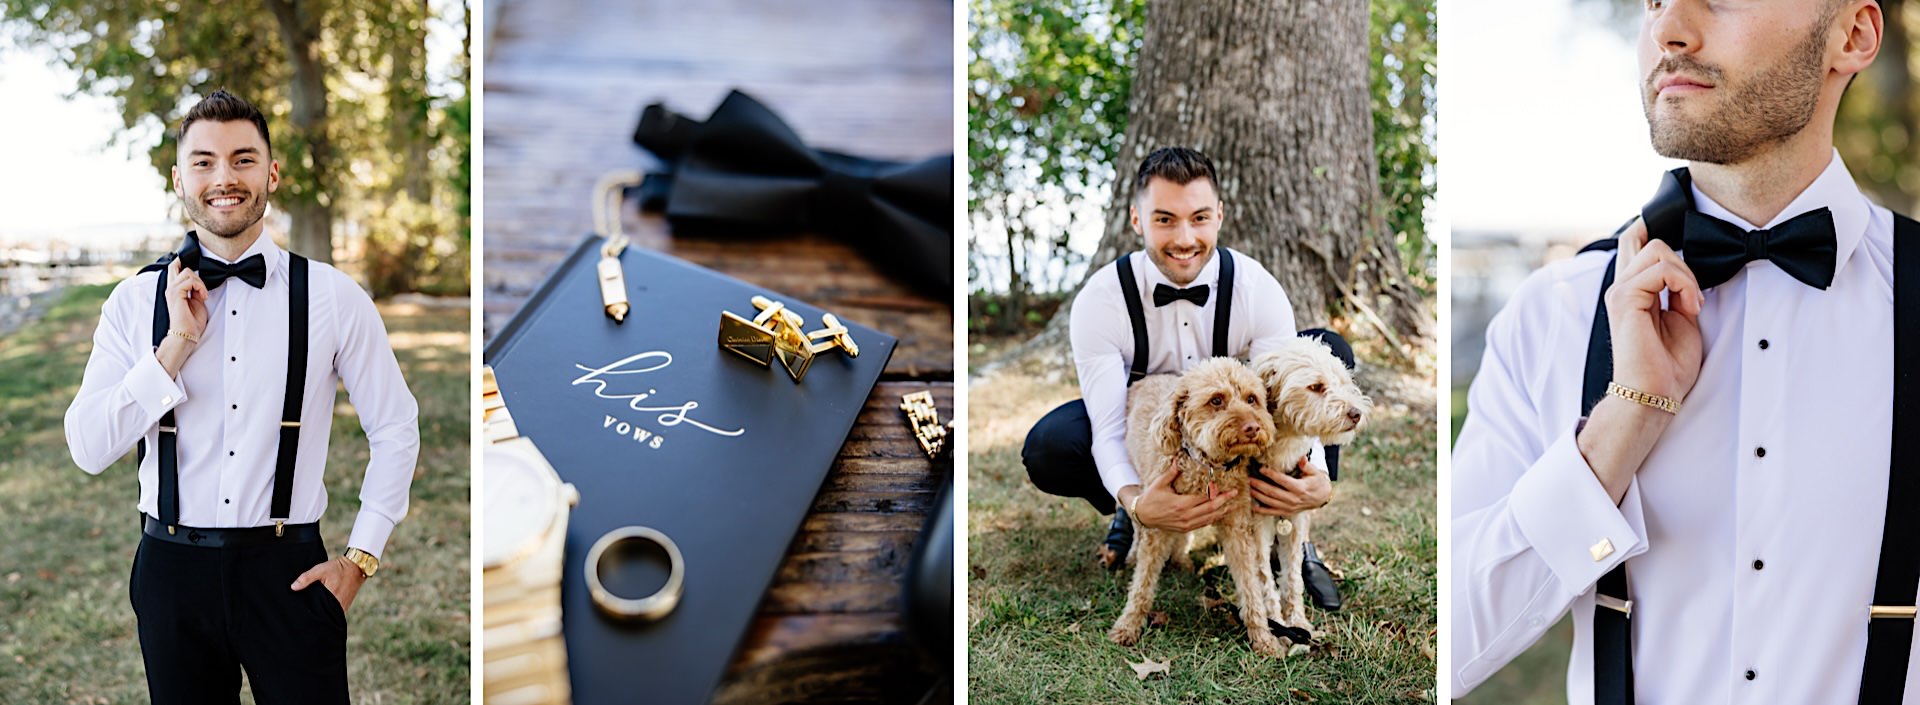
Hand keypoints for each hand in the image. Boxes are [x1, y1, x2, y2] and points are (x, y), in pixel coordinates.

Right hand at [164, 258, 210, 339]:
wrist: (187, 334)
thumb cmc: (192, 322)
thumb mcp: (197, 302)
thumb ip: (195, 290)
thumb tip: (199, 284)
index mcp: (174, 290)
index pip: (173, 269)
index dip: (181, 262)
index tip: (190, 262)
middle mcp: (171, 288)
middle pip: (180, 267)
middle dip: (197, 276)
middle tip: (202, 291)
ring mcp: (172, 290)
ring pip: (188, 272)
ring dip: (200, 283)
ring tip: (203, 295)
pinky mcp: (175, 294)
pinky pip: (190, 281)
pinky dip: (200, 287)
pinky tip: (203, 296)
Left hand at [291, 557, 366, 613]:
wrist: (357, 566)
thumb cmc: (338, 568)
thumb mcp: (320, 570)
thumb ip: (306, 578)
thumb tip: (293, 587)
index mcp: (331, 599)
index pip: (317, 612)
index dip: (308, 612)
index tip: (302, 612)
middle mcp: (338, 606)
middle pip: (323, 615)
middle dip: (315, 613)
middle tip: (305, 612)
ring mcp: (343, 607)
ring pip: (329, 614)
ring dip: (322, 612)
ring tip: (314, 608)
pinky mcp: (345, 606)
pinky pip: (335, 612)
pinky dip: (329, 610)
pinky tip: (323, 605)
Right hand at [1125, 464, 1236, 532]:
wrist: (1142, 516)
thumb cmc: (1151, 498)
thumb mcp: (1160, 483)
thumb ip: (1172, 472)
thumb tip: (1180, 459)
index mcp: (1181, 504)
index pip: (1204, 497)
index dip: (1216, 491)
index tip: (1225, 485)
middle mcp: (1186, 516)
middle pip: (1211, 508)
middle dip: (1225, 500)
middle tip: (1235, 493)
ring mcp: (1187, 524)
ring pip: (1210, 518)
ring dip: (1223, 511)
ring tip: (1233, 505)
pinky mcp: (1186, 529)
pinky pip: (1204, 524)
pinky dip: (1213, 518)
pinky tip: (1220, 513)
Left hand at [1251, 455, 1331, 515]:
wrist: (1322, 497)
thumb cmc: (1317, 482)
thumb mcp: (1315, 472)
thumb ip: (1307, 466)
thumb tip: (1301, 458)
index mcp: (1300, 488)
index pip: (1282, 481)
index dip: (1271, 475)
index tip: (1261, 469)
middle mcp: (1293, 499)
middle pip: (1273, 492)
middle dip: (1260, 485)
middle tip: (1249, 479)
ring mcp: (1290, 507)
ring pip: (1270, 502)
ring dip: (1258, 496)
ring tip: (1249, 489)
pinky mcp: (1287, 512)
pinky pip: (1272, 512)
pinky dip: (1262, 511)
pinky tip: (1253, 507)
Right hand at [1577, 218, 1704, 502]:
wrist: (1654, 394)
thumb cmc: (1667, 366)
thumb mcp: (1681, 318)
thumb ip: (1677, 290)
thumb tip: (1682, 269)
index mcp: (1632, 291)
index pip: (1633, 243)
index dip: (1650, 230)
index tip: (1669, 238)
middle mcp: (1621, 287)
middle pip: (1647, 239)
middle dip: (1682, 260)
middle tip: (1691, 296)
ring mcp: (1620, 291)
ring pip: (1658, 249)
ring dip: (1686, 275)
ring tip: (1691, 305)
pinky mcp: (1625, 299)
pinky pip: (1663, 270)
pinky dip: (1684, 285)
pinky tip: (1688, 307)